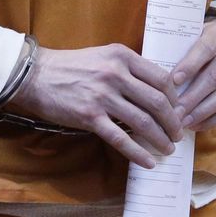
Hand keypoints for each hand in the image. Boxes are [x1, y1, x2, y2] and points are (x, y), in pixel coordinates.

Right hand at [5, 43, 183, 168]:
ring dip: (160, 138)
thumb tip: (155, 88)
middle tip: (178, 133)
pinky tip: (149, 161)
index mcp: (121, 55)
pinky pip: (121, 139)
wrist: (37, 75)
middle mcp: (115, 73)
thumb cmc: (72, 65)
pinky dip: (138, 153)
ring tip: (167, 147)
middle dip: (173, 121)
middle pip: (157, 101)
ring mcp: (103, 95)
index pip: (160, 78)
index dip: (174, 98)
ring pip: (143, 122)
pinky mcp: (90, 117)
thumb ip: (128, 67)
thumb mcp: (103, 55)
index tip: (178, 109)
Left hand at [172, 18, 215, 130]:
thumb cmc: (202, 38)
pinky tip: (197, 125)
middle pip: (214, 77)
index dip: (190, 66)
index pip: (205, 49)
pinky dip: (215, 120)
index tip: (173, 81)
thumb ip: (180, 47)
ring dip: (202, 112)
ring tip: (184, 122)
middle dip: (193, 97)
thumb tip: (156, 71)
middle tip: (174, 111)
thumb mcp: (193, 33)